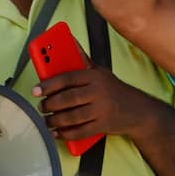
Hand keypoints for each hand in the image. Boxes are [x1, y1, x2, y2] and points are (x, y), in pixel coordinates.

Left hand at [33, 53, 153, 141]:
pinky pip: (79, 132)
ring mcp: (101, 110)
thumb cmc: (115, 90)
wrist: (138, 110)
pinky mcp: (102, 126)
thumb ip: (82, 60)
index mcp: (95, 77)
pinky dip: (65, 134)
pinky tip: (57, 132)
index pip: (68, 78)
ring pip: (71, 117)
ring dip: (54, 120)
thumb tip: (69, 41)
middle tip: (42, 106)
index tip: (36, 90)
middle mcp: (98, 92)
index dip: (49, 84)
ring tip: (47, 120)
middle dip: (49, 104)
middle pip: (67, 99)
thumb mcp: (100, 72)